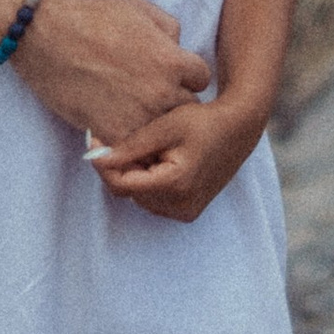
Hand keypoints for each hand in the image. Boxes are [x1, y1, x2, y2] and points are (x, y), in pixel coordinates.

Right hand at [14, 0, 210, 141]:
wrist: (46, 33)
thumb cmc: (91, 14)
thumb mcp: (139, 7)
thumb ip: (168, 27)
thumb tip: (176, 43)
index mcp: (172, 61)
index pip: (201, 78)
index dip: (185, 74)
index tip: (167, 73)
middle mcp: (161, 92)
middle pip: (186, 108)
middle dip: (173, 100)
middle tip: (149, 93)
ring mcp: (138, 116)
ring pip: (160, 131)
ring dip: (150, 122)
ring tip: (131, 110)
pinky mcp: (112, 133)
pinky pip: (132, 146)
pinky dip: (126, 137)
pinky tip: (113, 122)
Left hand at [89, 90, 267, 221]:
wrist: (238, 129)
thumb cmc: (202, 121)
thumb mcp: (165, 127)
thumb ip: (131, 145)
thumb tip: (96, 158)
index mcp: (175, 184)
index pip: (121, 184)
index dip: (103, 164)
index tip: (94, 141)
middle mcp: (180, 206)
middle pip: (129, 192)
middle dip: (120, 167)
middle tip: (119, 139)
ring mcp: (185, 212)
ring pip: (139, 197)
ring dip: (134, 174)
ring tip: (145, 147)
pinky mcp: (188, 211)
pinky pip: (154, 200)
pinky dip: (148, 181)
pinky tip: (157, 160)